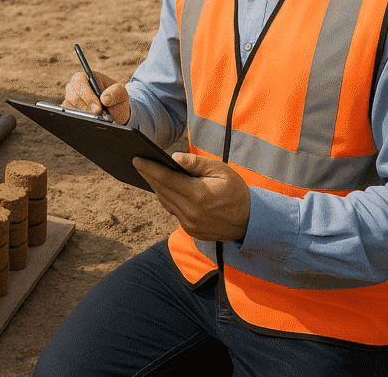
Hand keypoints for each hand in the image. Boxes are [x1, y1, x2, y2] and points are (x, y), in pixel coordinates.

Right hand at [63, 71, 130, 123]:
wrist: (114, 113)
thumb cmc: (115, 99)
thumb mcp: (121, 93)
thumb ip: (116, 92)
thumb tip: (104, 99)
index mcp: (86, 78)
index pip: (79, 81)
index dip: (87, 95)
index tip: (98, 108)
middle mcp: (74, 88)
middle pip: (71, 96)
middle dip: (85, 108)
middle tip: (97, 117)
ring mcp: (70, 101)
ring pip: (69, 108)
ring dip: (83, 116)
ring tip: (96, 122)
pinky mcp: (68, 112)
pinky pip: (69, 118)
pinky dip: (79, 122)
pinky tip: (90, 126)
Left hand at [133, 153, 249, 241]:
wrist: (251, 220)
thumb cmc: (236, 190)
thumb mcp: (220, 170)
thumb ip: (196, 163)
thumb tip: (173, 157)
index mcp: (199, 195)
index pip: (167, 179)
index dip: (150, 168)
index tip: (136, 159)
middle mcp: (191, 212)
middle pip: (162, 190)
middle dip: (149, 175)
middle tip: (138, 162)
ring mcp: (190, 224)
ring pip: (165, 202)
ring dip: (156, 187)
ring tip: (147, 172)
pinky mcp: (190, 230)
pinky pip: (173, 211)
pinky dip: (166, 198)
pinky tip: (162, 187)